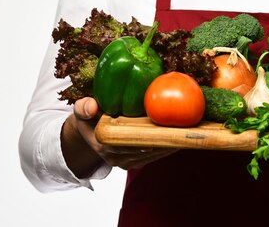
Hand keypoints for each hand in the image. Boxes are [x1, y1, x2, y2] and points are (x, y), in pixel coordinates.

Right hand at [61, 97, 176, 177]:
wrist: (88, 133)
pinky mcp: (135, 162)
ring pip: (153, 154)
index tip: (166, 128)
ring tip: (187, 132)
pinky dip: (167, 147)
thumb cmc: (87, 118)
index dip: (150, 137)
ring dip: (170, 144)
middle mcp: (116, 158)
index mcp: (105, 145)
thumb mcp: (81, 110)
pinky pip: (154, 156)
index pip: (131, 142)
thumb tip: (91, 106)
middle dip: (166, 140)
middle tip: (184, 128)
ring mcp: (126, 162)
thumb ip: (83, 107)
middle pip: (147, 149)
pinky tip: (180, 137)